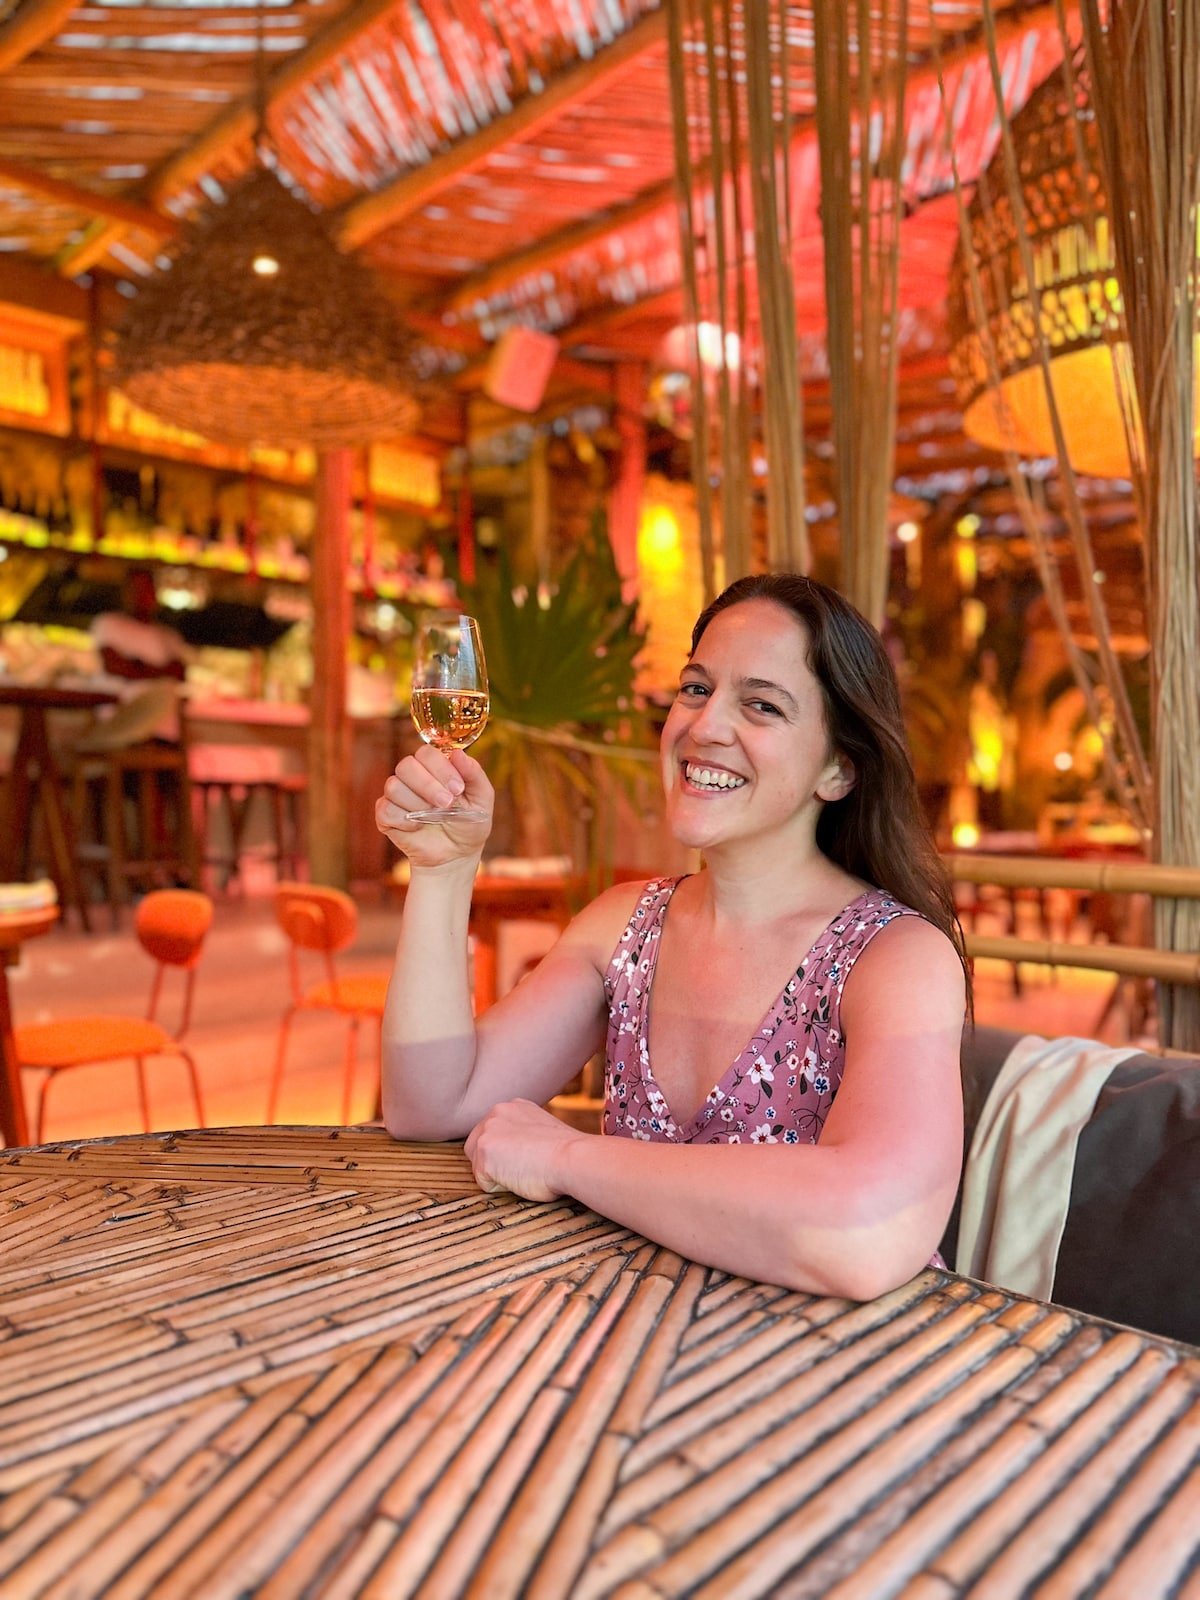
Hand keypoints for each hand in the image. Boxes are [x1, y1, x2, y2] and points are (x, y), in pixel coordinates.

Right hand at [375, 747, 493, 867]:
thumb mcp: (482, 799)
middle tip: (446, 804)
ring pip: (393, 786)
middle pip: (406, 765)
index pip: (426, 752)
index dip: (440, 768)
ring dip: (417, 804)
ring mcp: (397, 795)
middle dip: (428, 785)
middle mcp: (412, 776)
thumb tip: (458, 753)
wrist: (456, 856)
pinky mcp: (385, 815)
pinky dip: (405, 821)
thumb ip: (474, 774)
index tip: (458, 789)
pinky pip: (386, 810)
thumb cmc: (469, 824)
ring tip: (433, 818)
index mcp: (435, 767)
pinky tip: (418, 828)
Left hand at [464, 1099, 585, 1201]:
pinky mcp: (484, 1152)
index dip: (506, 1154)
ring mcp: (487, 1131)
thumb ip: (523, 1133)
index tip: (527, 1158)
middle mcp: (496, 1112)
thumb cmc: (567, 1153)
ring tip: (525, 1170)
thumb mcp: (542, 1130)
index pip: (492, 1134)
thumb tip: (516, 1151)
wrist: (573, 1158)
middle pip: (477, 1148)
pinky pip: (484, 1183)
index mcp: (513, 1106)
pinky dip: (500, 1188)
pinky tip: (521, 1177)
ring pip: (479, 1166)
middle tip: (524, 1167)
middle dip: (494, 1163)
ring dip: (498, 1175)